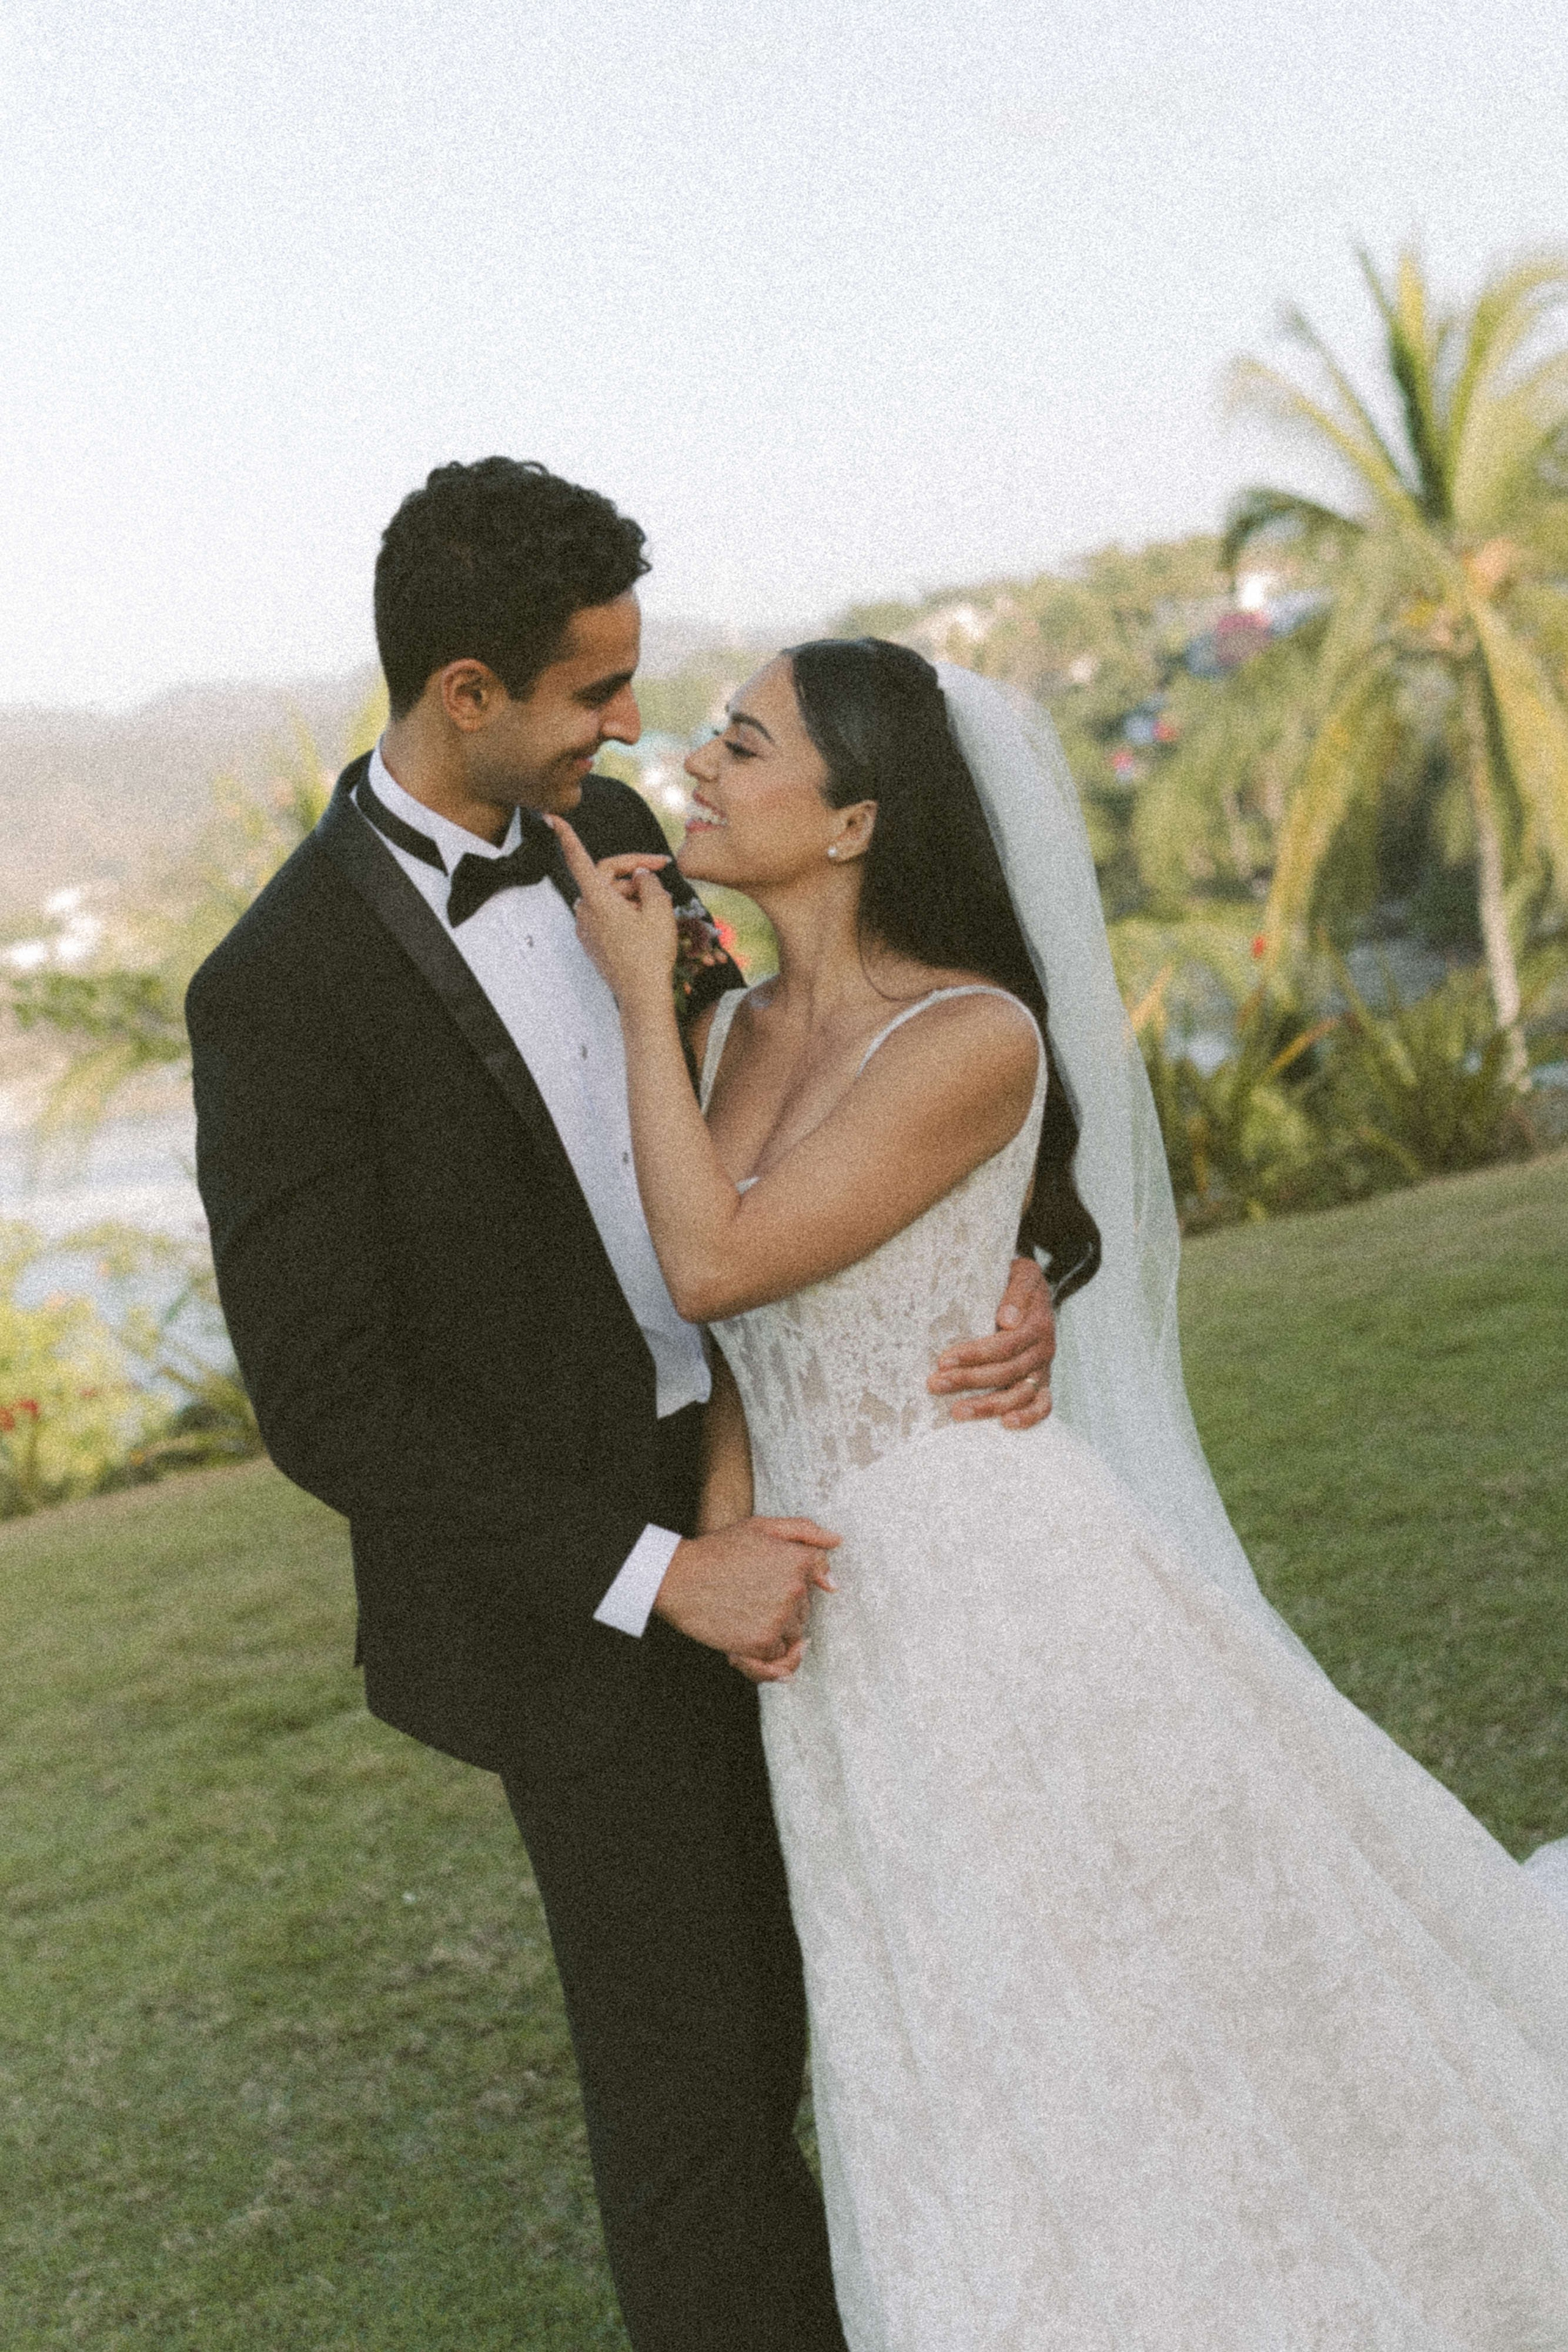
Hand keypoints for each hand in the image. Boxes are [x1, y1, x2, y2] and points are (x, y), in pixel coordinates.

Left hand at [548, 815, 678, 1005]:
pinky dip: (624, 911)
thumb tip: (641, 876)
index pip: (579, 859)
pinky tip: (646, 924)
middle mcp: (585, 912)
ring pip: (608, 896)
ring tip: (658, 908)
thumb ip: (649, 883)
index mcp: (597, 899)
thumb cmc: (650, 954)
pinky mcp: (593, 942)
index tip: (553, 818)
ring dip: (631, 894)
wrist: (642, 996)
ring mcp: (587, 929)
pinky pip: (606, 915)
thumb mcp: (659, 909)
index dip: (567, 836)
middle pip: (605, 876)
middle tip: (662, 872)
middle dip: (632, 871)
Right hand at [653, 1516, 839, 1677]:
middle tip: (752, 1593)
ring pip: (793, 1634)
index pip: (821, 1574)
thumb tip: (838, 1543)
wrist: (679, 1578)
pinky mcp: (761, 1643)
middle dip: (786, 1606)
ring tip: (746, 1616)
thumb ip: (805, 1532)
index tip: (778, 1580)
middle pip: (806, 1609)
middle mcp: (794, 1591)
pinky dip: (763, 1653)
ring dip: (775, 1631)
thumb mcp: (762, 1527)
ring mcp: (778, 1619)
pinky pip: (776, 1657)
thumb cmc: (719, 1549)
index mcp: (798, 1561)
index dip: (800, 1578)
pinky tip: (746, 1639)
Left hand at [927, 1254, 1054, 1428]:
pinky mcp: (1043, 1383)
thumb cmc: (1016, 1281)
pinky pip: (1043, 1406)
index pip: (1005, 1344)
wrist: (1032, 1290)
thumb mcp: (1022, 1272)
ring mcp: (1043, 1368)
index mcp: (1037, 1323)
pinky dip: (1028, 1418)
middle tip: (936, 1384)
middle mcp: (1043, 1349)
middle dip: (969, 1379)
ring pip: (1020, 1394)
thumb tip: (1007, 1319)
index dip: (975, 1354)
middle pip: (1006, 1371)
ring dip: (988, 1405)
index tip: (943, 1360)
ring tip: (956, 1412)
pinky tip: (1004, 1425)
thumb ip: (1017, 1290)